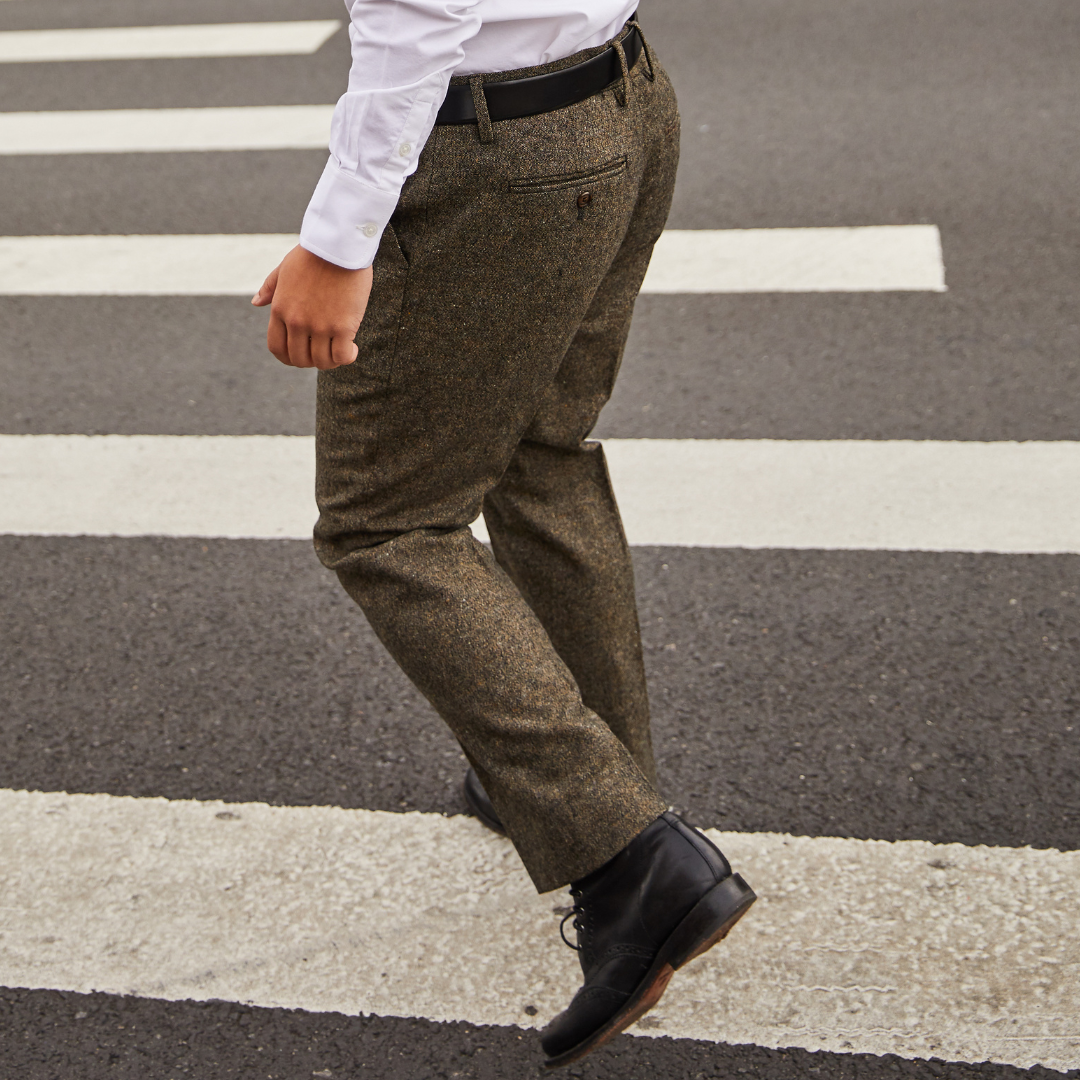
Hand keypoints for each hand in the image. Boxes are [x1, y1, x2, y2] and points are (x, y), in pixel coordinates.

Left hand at [252, 245, 373, 369]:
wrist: (338, 246)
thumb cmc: (313, 255)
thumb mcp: (284, 269)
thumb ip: (270, 288)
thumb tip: (256, 302)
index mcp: (280, 310)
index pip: (277, 348)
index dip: (288, 358)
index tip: (302, 354)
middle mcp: (297, 322)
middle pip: (299, 359)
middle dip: (311, 360)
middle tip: (324, 351)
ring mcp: (319, 326)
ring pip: (321, 362)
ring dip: (331, 361)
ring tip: (340, 349)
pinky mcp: (343, 327)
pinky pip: (342, 356)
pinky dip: (347, 357)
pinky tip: (353, 348)